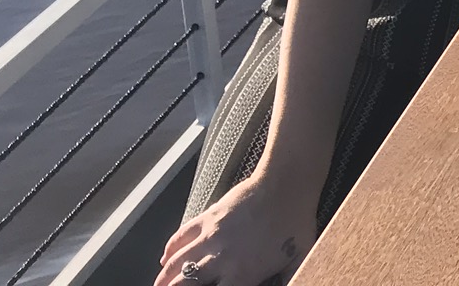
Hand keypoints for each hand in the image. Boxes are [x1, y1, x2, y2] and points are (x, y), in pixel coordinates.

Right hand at [157, 173, 317, 285]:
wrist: (287, 182)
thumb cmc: (296, 220)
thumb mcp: (299, 257)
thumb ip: (289, 280)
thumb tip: (294, 285)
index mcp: (243, 274)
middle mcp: (221, 258)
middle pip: (185, 285)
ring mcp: (210, 236)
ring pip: (175, 264)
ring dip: (163, 278)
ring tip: (159, 285)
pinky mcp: (207, 217)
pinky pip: (180, 236)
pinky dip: (169, 250)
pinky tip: (165, 259)